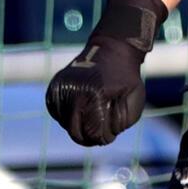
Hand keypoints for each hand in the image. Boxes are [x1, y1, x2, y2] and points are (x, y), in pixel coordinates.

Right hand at [45, 0, 167, 146]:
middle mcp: (74, 91)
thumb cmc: (126, 78)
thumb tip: (102, 136)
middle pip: (75, 132)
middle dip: (90, 138)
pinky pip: (57, 114)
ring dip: (79, 126)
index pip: (94, 133)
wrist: (112, 50)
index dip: (104, 138)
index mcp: (95, 94)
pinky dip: (68, 117)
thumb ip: (121, 122)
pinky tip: (81, 109)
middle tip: (99, 134)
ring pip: (65, 125)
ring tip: (92, 117)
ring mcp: (60, 88)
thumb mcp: (134, 99)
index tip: (110, 135)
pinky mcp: (53, 88)